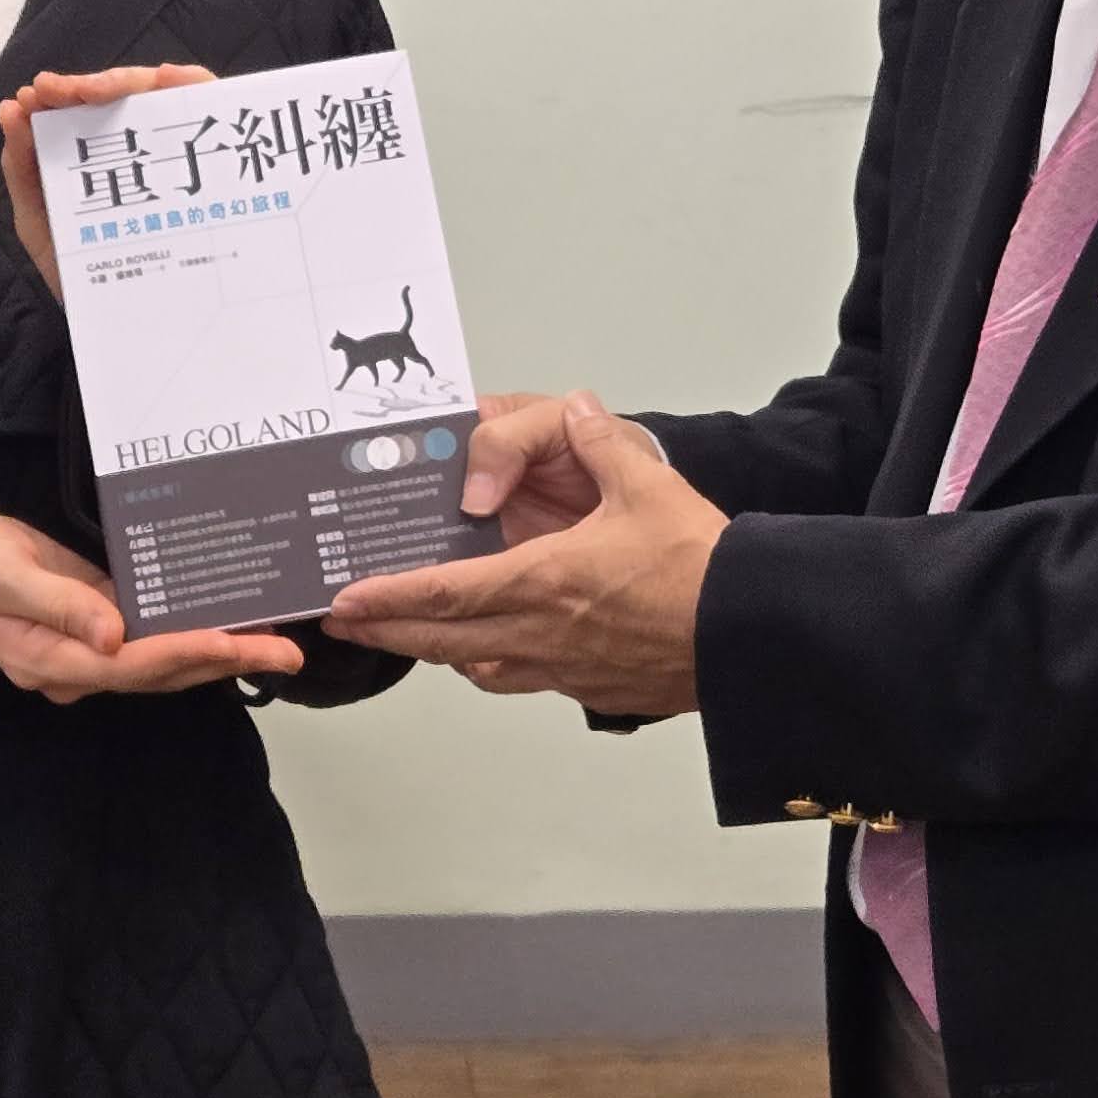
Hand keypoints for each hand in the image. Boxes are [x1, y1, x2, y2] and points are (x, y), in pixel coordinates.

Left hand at [0, 65, 217, 296]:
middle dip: (87, 85)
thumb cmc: (89, 280)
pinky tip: (166, 80)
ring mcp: (182, 151)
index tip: (34, 96)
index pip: (86, 110)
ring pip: (164, 93)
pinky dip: (191, 84)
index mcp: (102, 159)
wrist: (137, 336)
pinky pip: (211, 108)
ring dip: (127, 80)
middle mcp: (144, 148)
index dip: (60, 93)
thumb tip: (11, 109)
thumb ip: (23, 172)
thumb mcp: (43, 225)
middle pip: (125, 95)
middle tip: (55, 90)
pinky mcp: (219, 158)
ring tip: (93, 89)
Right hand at [0, 500, 302, 703]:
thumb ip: (58, 603)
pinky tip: (227, 617)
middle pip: (161, 671)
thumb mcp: (1, 574)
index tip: (242, 646)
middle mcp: (76, 666)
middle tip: (288, 651)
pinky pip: (149, 636)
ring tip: (274, 640)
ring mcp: (86, 650)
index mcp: (51, 660)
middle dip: (225, 661)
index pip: (136, 665)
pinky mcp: (93, 625)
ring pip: (162, 660)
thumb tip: (114, 634)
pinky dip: (189, 630)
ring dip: (216, 652)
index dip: (192, 654)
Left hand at [323, 394, 724, 715]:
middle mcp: (542, 633)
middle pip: (444, 641)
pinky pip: (524, 680)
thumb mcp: (648, 484)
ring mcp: (566, 668)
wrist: (753, 634)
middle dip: (388, 632)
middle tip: (344, 625)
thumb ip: (602, 441)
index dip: (388, 599)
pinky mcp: (593, 688)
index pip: (444, 594)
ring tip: (412, 637)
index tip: (345, 602)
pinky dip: (493, 666)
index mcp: (544, 581)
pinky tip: (494, 654)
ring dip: (438, 652)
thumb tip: (577, 409)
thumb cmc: (701, 567)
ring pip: (480, 667)